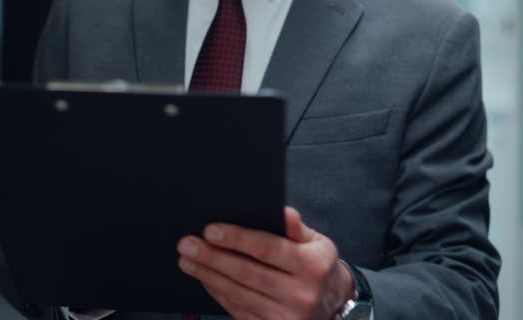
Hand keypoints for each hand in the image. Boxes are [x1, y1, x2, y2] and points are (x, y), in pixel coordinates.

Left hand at [177, 206, 354, 319]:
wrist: (336, 307)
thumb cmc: (319, 267)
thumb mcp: (318, 243)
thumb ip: (296, 228)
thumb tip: (281, 212)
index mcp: (312, 266)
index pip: (268, 249)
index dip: (237, 238)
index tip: (210, 230)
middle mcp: (301, 294)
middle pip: (247, 272)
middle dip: (212, 257)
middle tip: (186, 244)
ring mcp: (286, 316)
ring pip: (238, 293)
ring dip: (208, 275)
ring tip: (187, 260)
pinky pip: (239, 310)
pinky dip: (218, 293)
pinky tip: (205, 279)